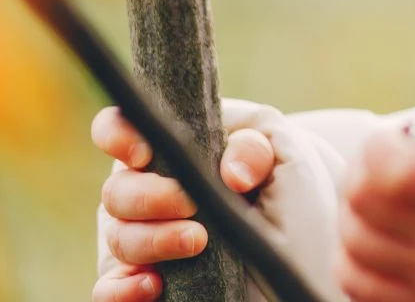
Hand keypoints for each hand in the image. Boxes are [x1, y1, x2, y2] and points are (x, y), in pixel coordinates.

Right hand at [91, 106, 275, 301]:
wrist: (303, 249)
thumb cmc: (290, 189)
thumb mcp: (286, 157)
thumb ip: (256, 146)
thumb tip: (232, 172)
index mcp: (170, 148)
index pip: (120, 128)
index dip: (118, 135)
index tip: (145, 154)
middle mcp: (146, 191)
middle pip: (117, 191)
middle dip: (149, 197)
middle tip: (192, 205)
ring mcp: (143, 239)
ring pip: (118, 239)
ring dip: (152, 241)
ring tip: (197, 242)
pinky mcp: (147, 282)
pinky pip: (111, 291)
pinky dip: (121, 290)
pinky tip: (152, 286)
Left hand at [335, 52, 414, 301]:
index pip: (396, 170)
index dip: (379, 146)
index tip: (393, 136)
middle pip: (365, 203)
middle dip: (361, 171)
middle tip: (381, 162)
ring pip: (354, 245)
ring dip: (354, 215)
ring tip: (379, 199)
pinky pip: (358, 285)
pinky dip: (352, 260)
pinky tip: (374, 239)